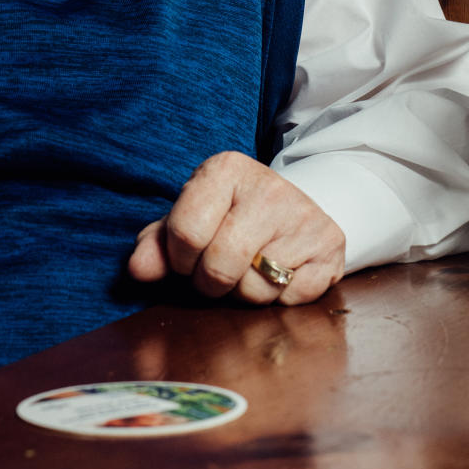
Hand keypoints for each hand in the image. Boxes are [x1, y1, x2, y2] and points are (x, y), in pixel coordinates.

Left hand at [127, 150, 344, 305]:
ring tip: (247, 268)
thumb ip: (157, 244)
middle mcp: (269, 188)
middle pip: (220, 267)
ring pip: (256, 289)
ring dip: (243, 293)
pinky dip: (278, 298)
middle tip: (216, 271)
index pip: (186, 233)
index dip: (179, 260)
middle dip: (210, 283)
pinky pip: (290, 298)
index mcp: (225, 170)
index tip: (187, 257)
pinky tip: (277, 272)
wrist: (292, 205)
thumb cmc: (228, 214)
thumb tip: (138, 271)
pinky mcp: (330, 246)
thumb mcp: (190, 216)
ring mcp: (304, 217)